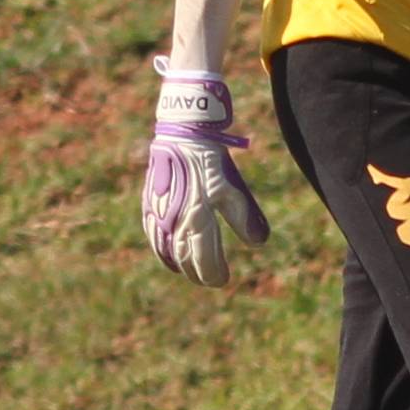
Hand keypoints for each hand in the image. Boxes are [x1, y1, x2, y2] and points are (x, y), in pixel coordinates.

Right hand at [142, 58, 269, 285]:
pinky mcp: (150, 201)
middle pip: (183, 258)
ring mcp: (158, 211)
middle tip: (210, 278)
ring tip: (189, 271)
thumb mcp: (231, 187)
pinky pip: (153, 233)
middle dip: (197, 271)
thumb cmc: (210, 160)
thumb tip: (259, 243)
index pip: (203, 258)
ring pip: (165, 249)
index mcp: (195, 218)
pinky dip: (161, 248)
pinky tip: (166, 251)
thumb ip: (244, 216)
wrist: (182, 130)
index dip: (213, 273)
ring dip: (178, 263)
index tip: (222, 279)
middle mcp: (174, 219)